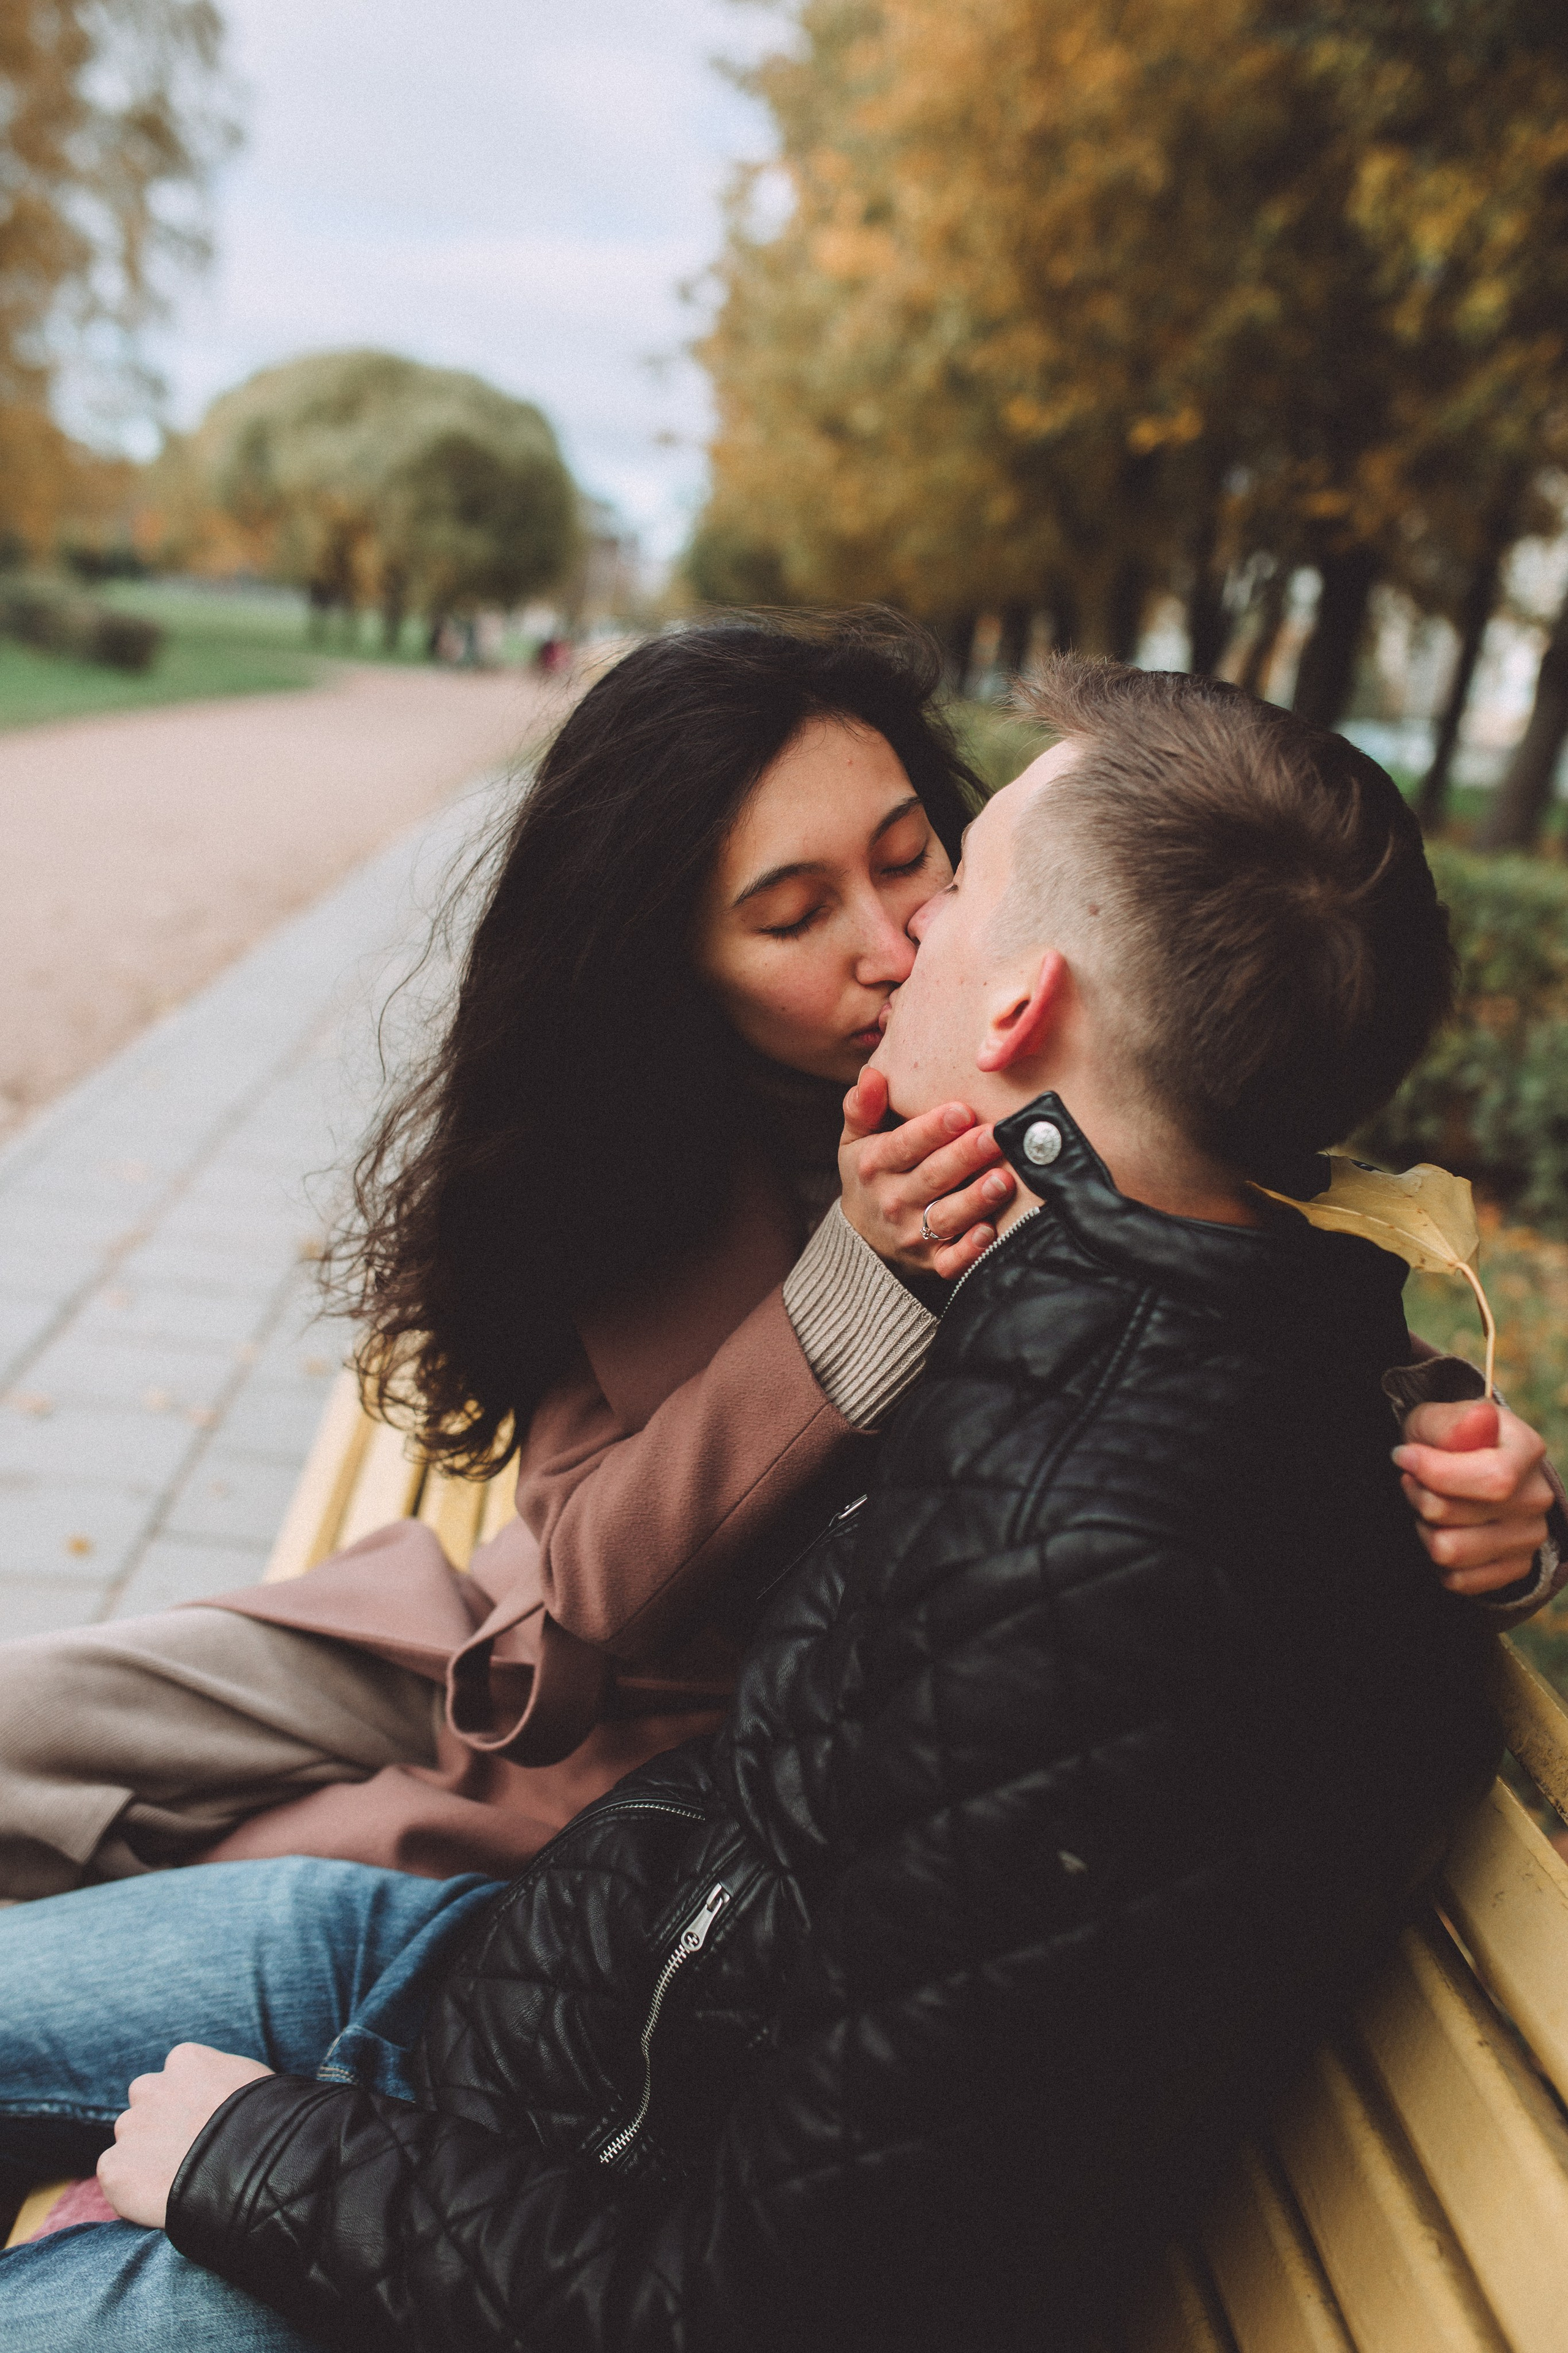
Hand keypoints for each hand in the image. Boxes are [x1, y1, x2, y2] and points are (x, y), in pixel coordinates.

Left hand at [97, 2043, 272, 2227]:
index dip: (190, 2107)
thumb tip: (224, 2095)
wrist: (254, 2168)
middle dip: (161, 2126)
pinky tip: (163, 2200)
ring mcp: (130, 2128)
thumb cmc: (270, 2124)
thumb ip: (223, 2081)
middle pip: (146, 2106)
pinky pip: (116, 2178)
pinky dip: (133, 2190)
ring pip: (129, 2141)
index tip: (206, 2128)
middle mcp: (149, 2087)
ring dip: (146, 2157)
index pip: (175, 2079)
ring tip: (180, 2181)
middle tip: (188, 2155)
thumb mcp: (252, 2082)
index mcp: (184, 2060)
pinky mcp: (114, 2170)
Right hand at [839, 1067, 1015, 1278]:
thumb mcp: (855, 1139)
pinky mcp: (933, 1261)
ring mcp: (913, 1233)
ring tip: (1002, 1180)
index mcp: (876, 1165)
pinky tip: (988, 1232)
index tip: (961, 1111)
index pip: (904, 1145)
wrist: (863, 1238)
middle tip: (994, 1136)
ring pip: (946, 1217)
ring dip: (975, 1200)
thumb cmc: (870, 1175)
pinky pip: (952, 1260)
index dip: (932, 1129)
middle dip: (964, 1156)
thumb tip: (872, 1074)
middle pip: (932, 1177)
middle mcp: (893, 1200)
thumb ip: (862, 1107)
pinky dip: (969, 1251)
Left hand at [1393, 1399, 1554, 1595]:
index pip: (1493, 1479)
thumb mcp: (1439, 1418)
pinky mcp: (1515, 1567)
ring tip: (1426, 1508)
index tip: (1403, 1456)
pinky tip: (1440, 1532)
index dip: (1436, 1473)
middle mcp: (1537, 1497)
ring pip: (1450, 1551)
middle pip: (1455, 1514)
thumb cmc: (1447, 1440)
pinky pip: (1459, 1580)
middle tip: (1412, 1481)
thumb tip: (1480, 1418)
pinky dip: (1437, 1560)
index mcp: (1527, 1450)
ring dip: (1424, 1529)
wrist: (1464, 1468)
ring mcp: (1530, 1536)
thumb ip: (1454, 1422)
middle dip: (1418, 1496)